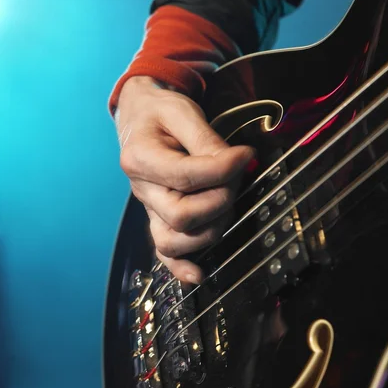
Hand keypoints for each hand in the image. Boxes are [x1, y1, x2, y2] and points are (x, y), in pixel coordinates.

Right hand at [115, 76, 253, 283]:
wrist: (142, 116)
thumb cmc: (162, 113)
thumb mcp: (183, 112)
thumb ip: (207, 140)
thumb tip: (234, 164)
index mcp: (140, 158)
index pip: (187, 176)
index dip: (223, 169)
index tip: (247, 154)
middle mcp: (141, 189)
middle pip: (182, 215)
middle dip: (220, 199)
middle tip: (236, 178)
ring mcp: (149, 209)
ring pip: (176, 240)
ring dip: (212, 227)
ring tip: (227, 202)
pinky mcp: (159, 219)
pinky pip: (164, 252)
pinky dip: (181, 266)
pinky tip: (199, 274)